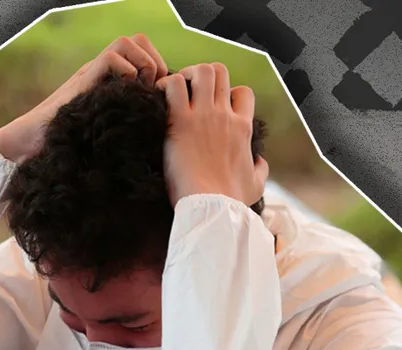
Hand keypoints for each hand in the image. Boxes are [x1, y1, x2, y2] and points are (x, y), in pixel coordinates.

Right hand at [0, 33, 167, 163]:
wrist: (32, 144)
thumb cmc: (68, 149)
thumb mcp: (103, 136)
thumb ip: (122, 126)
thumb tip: (150, 136)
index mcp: (109, 81)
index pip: (141, 53)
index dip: (157, 68)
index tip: (160, 96)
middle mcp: (101, 71)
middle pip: (138, 40)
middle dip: (155, 61)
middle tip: (157, 90)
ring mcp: (91, 72)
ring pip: (127, 42)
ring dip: (143, 63)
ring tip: (144, 90)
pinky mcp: (83, 79)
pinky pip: (111, 57)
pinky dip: (126, 72)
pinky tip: (126, 96)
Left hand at [156, 63, 268, 207]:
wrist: (212, 208)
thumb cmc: (232, 201)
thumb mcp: (256, 185)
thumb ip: (260, 168)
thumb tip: (260, 161)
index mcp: (243, 128)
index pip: (242, 92)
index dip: (228, 93)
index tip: (215, 107)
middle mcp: (225, 115)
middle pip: (220, 72)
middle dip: (204, 77)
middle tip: (189, 94)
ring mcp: (203, 116)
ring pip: (200, 71)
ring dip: (186, 75)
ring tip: (174, 93)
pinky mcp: (181, 122)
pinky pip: (173, 85)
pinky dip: (165, 85)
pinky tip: (159, 99)